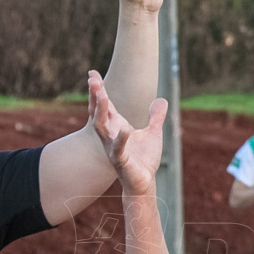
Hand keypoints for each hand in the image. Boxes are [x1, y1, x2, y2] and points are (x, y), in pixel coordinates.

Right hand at [90, 70, 167, 193]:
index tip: (92, 72)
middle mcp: (110, 135)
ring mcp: (113, 147)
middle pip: (98, 112)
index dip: (98, 89)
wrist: (144, 181)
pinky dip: (121, 139)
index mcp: (117, 126)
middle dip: (95, 96)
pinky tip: (126, 129)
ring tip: (101, 95)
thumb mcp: (153, 133)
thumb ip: (156, 117)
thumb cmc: (144, 158)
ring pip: (102, 127)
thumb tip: (161, 100)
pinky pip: (118, 148)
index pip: (104, 104)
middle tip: (92, 80)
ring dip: (101, 111)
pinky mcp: (120, 160)